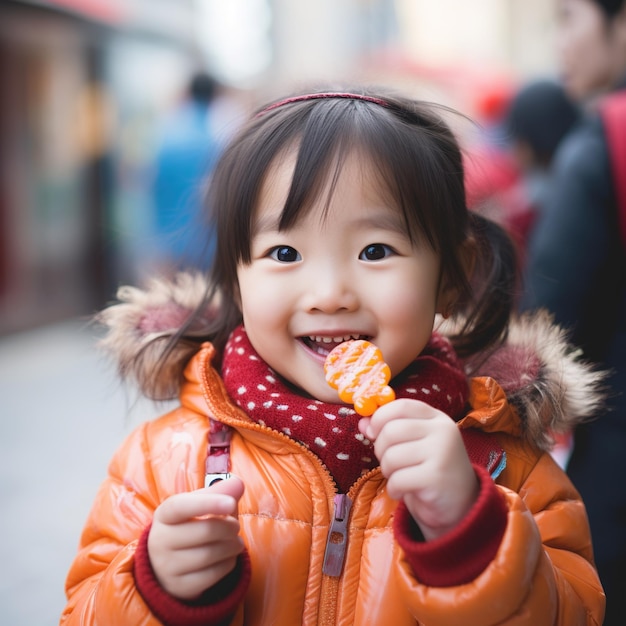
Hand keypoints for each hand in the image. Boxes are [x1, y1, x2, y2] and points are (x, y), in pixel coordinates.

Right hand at [147, 477, 244, 599]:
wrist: (168, 562)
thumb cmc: (189, 524)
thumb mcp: (199, 505)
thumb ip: (219, 492)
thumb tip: (237, 483)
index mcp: (164, 514)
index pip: (181, 506)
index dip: (208, 503)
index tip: (231, 503)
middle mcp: (160, 541)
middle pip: (204, 532)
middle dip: (229, 527)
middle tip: (236, 525)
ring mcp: (167, 567)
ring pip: (210, 555)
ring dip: (232, 545)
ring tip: (236, 540)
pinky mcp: (180, 587)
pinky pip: (213, 575)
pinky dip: (228, 563)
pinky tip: (228, 556)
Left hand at [359, 399, 478, 540]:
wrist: (460, 507)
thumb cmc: (430, 471)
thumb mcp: (412, 445)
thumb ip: (389, 429)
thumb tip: (363, 422)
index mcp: (437, 418)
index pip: (400, 406)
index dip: (380, 417)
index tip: (373, 432)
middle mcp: (443, 431)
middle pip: (391, 430)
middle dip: (381, 449)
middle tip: (390, 463)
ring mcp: (442, 453)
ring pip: (391, 456)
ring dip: (388, 472)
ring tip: (400, 478)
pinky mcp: (436, 478)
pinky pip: (397, 479)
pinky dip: (394, 489)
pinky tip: (404, 492)